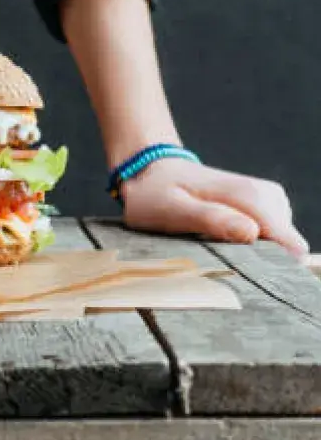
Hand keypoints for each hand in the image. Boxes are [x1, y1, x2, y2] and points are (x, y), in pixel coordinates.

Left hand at [121, 158, 308, 256]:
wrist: (151, 172)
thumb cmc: (156, 193)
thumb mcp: (171, 208)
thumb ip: (211, 219)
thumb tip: (251, 233)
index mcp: (248, 195)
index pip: (288, 242)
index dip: (270, 265)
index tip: (237, 268)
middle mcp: (267, 195)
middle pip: (286, 248)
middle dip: (256, 260)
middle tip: (212, 252)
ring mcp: (267, 201)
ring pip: (279, 245)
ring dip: (249, 253)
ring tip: (210, 242)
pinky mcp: (263, 208)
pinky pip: (270, 239)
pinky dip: (248, 246)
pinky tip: (219, 239)